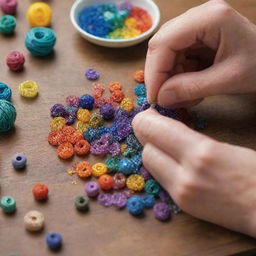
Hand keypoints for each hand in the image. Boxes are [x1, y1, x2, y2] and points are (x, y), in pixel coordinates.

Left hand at [133, 109, 255, 236]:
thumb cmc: (254, 172)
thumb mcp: (222, 146)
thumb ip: (189, 136)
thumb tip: (166, 127)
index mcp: (201, 153)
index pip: (153, 130)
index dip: (145, 119)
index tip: (149, 114)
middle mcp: (185, 175)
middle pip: (146, 149)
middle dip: (147, 136)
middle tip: (155, 127)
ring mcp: (181, 194)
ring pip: (149, 165)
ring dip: (153, 151)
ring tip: (164, 143)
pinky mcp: (182, 205)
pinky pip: (160, 179)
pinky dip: (161, 166)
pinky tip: (172, 160)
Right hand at [146, 0, 255, 106]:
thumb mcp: (228, 80)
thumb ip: (191, 88)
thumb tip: (161, 98)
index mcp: (209, 18)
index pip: (164, 42)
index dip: (154, 71)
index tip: (154, 97)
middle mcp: (199, 17)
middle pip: (162, 45)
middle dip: (161, 75)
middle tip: (165, 98)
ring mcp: (198, 26)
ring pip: (168, 53)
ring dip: (171, 78)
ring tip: (184, 96)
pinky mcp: (198, 37)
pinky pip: (178, 58)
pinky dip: (179, 76)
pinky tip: (190, 88)